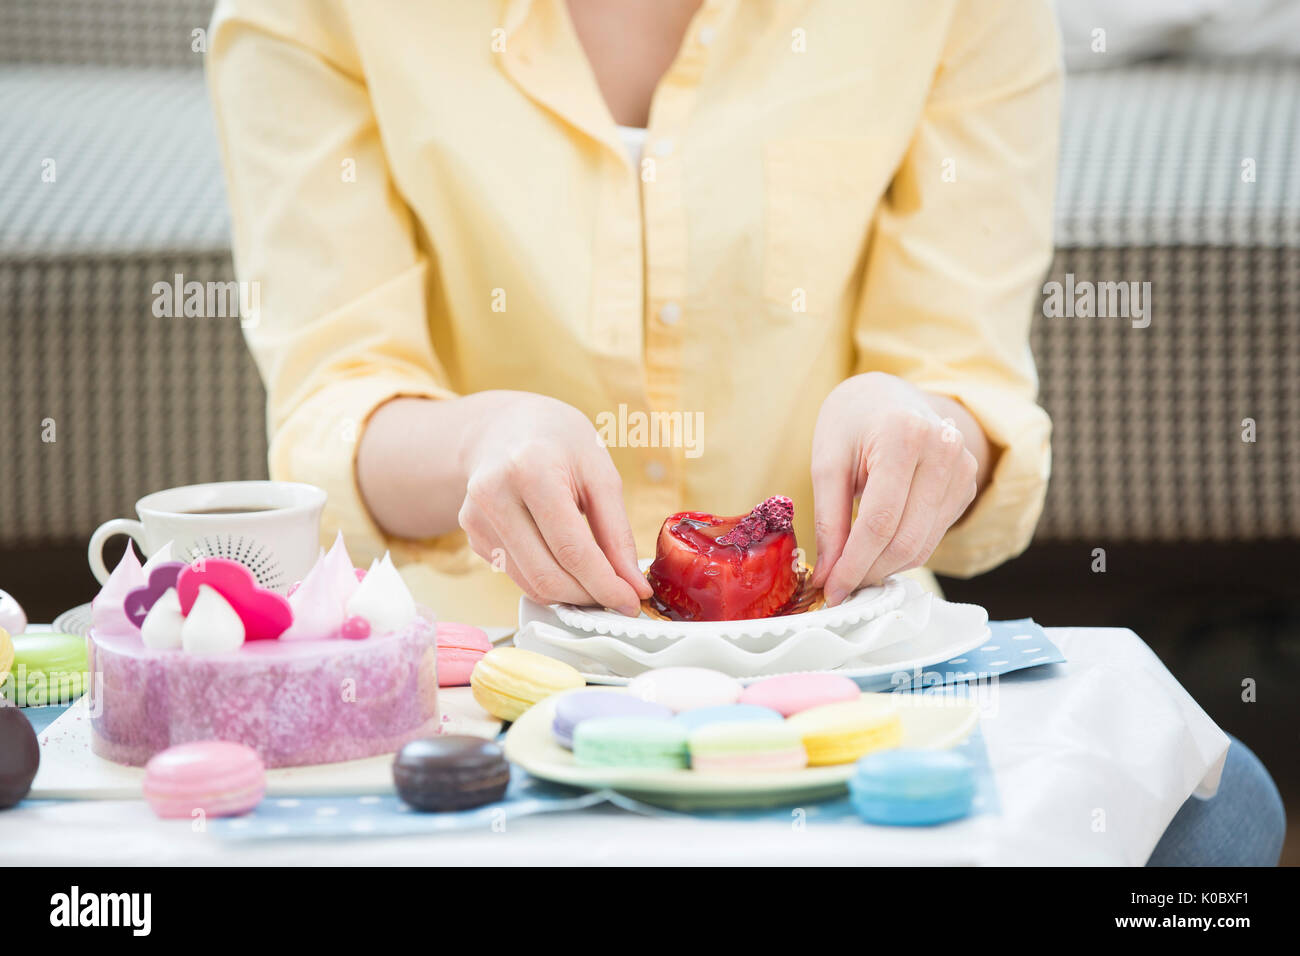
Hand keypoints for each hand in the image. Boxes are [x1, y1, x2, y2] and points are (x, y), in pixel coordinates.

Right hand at [456, 392, 651, 615]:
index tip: (632, 601)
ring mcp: (476, 519)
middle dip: (589, 596)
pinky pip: (518, 576)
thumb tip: (632, 586)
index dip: (605, 584)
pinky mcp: (472, 536)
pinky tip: (567, 566)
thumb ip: (617, 532)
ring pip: (531, 584)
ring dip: (571, 595)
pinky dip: (549, 581)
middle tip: (619, 597)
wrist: (505, 426)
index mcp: (530, 470)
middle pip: (547, 575)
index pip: (571, 549)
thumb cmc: (559, 442)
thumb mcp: (599, 472)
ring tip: (597, 582)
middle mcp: (494, 495)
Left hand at [810, 372, 984, 605]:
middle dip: (869, 572)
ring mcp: (962, 469)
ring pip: (923, 544)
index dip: (854, 564)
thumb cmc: (851, 422)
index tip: (831, 591)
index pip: (880, 521)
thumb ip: (828, 520)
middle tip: (839, 588)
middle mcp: (944, 450)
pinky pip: (932, 535)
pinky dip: (903, 552)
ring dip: (886, 568)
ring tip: (853, 573)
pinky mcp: (967, 485)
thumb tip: (828, 575)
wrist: (887, 395)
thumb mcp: (827, 462)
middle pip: (906, 539)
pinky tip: (877, 552)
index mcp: (905, 436)